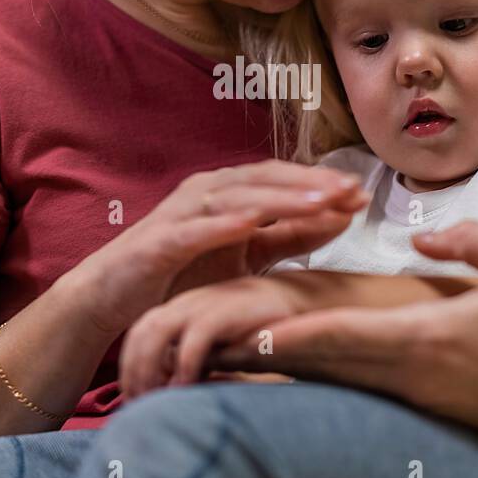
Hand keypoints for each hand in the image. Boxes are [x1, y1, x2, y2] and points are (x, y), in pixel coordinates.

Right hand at [67, 160, 368, 336]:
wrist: (115, 298)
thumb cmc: (183, 273)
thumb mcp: (246, 256)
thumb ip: (289, 238)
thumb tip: (341, 219)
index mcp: (230, 192)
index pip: (284, 181)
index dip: (322, 184)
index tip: (363, 194)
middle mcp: (207, 192)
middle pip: (266, 179)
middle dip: (310, 184)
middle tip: (350, 190)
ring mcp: (181, 212)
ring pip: (238, 197)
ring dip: (279, 197)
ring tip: (317, 202)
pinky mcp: (159, 240)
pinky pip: (195, 228)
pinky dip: (223, 222)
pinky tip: (251, 222)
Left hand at [119, 276, 306, 396]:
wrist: (294, 301)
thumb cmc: (252, 329)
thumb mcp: (215, 345)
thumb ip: (191, 361)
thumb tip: (167, 392)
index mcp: (177, 310)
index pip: (138, 337)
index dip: (129, 367)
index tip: (130, 398)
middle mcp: (184, 305)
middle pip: (141, 335)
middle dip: (134, 371)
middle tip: (136, 404)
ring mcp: (202, 305)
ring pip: (157, 333)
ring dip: (150, 368)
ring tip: (153, 399)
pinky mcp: (224, 311)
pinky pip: (195, 339)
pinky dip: (184, 364)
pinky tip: (184, 388)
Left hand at [208, 221, 477, 447]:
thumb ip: (468, 240)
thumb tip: (421, 233)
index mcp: (429, 338)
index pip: (348, 336)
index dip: (296, 334)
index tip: (251, 332)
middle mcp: (410, 372)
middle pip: (325, 365)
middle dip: (268, 357)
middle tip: (211, 349)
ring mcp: (413, 394)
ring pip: (334, 380)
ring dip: (284, 369)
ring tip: (230, 357)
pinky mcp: (421, 405)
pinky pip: (356, 389)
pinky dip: (317, 379)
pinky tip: (288, 370)